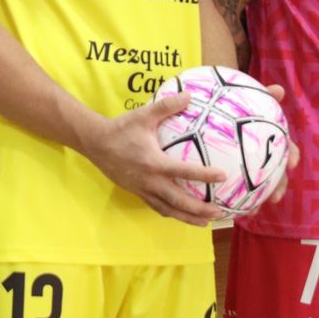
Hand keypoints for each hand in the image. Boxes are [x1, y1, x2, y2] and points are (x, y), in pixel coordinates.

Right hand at [80, 92, 226, 226]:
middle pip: (179, 201)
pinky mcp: (136, 192)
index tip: (223, 177)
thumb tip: (189, 94)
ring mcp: (142, 189)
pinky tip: (181, 214)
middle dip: (199, 209)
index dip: (205, 175)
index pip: (185, 171)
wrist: (95, 143)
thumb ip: (167, 106)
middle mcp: (150, 180)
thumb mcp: (144, 115)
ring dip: (187, 218)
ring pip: (168, 209)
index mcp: (154, 162)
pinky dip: (171, 212)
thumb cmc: (121, 128)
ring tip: (205, 222)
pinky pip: (157, 207)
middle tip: (219, 212)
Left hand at [237, 82, 299, 217]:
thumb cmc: (230, 100)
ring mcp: (246, 165)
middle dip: (277, 186)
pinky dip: (231, 198)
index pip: (286, 146)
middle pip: (275, 173)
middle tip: (274, 197)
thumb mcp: (240, 93)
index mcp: (267, 137)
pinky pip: (232, 188)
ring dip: (256, 199)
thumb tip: (279, 90)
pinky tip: (224, 208)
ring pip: (256, 186)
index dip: (292, 155)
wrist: (212, 103)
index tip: (293, 163)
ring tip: (251, 211)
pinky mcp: (229, 173)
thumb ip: (259, 93)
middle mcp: (260, 154)